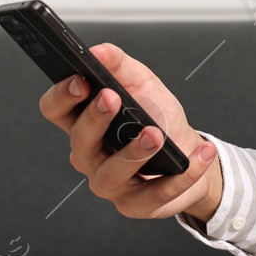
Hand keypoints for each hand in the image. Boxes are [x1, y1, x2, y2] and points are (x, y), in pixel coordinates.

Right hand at [38, 42, 222, 221]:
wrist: (187, 152)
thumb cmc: (158, 117)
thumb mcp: (143, 83)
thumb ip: (120, 65)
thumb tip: (98, 51)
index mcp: (83, 122)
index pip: (55, 109)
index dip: (62, 95)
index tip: (81, 80)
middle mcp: (89, 155)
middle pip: (80, 140)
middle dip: (95, 118)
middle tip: (114, 98)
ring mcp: (109, 182)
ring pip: (111, 172)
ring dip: (134, 152)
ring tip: (156, 134)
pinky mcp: (135, 204)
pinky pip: (156, 193)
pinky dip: (182, 175)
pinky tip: (200, 155)